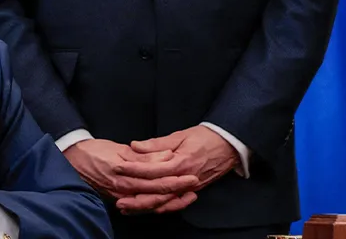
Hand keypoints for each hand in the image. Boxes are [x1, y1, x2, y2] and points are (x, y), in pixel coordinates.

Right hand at [64, 139, 197, 209]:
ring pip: (152, 204)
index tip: (191, 175)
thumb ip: (144, 155)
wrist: (71, 161)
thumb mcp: (119, 149)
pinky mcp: (119, 199)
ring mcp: (122, 196)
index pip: (157, 178)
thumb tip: (166, 156)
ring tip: (186, 196)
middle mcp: (124, 188)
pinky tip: (166, 203)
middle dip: (178, 191)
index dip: (176, 178)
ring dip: (171, 201)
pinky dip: (156, 205)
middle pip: (158, 193)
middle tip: (194, 185)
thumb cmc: (93, 151)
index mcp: (125, 173)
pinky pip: (142, 206)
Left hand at [113, 127, 237, 213]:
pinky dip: (160, 208)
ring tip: (127, 208)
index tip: (118, 168)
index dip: (134, 169)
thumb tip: (135, 146)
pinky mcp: (192, 191)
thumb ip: (156, 144)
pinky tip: (146, 209)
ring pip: (165, 201)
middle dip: (137, 197)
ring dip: (145, 206)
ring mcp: (189, 187)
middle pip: (157, 192)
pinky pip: (174, 203)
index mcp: (180, 162)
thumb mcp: (179, 136)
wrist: (228, 146)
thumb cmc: (204, 138)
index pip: (153, 169)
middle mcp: (185, 179)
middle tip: (117, 199)